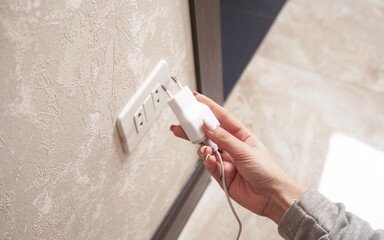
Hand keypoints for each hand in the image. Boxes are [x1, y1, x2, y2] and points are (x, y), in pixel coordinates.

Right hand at [170, 92, 305, 223]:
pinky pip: (209, 165)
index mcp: (240, 135)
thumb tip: (208, 125)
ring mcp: (225, 160)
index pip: (222, 117)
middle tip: (182, 125)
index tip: (196, 98)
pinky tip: (210, 161)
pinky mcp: (221, 175)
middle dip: (195, 129)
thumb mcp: (245, 150)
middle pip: (209, 134)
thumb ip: (224, 138)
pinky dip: (207, 162)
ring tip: (205, 151)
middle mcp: (231, 147)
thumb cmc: (267, 171)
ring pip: (206, 150)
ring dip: (203, 149)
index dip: (209, 107)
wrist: (271, 196)